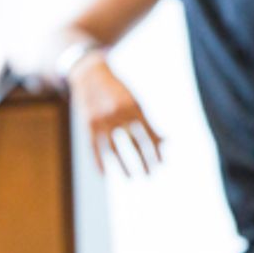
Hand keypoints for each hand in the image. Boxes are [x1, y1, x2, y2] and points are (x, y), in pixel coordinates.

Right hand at [69, 53, 162, 175]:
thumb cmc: (119, 91)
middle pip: (133, 143)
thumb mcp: (135, 102)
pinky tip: (105, 175)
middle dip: (143, 161)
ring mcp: (101, 120)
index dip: (156, 150)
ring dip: (124, 166)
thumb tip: (166, 142)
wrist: (91, 74)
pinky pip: (94, 148)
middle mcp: (118, 113)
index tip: (162, 163)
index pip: (148, 134)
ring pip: (114, 149)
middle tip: (151, 175)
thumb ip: (148, 122)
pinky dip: (99, 162)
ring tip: (132, 178)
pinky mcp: (88, 124)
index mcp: (133, 106)